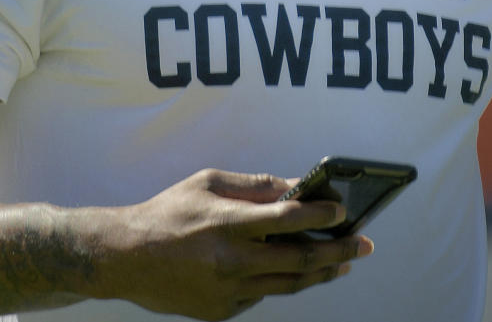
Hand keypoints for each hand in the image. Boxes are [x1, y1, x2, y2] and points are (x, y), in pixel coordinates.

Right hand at [91, 169, 372, 320]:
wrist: (126, 257)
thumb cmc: (169, 212)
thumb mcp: (209, 182)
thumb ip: (255, 186)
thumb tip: (296, 187)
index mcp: (227, 223)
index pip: (287, 219)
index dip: (321, 215)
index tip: (344, 211)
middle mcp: (231, 261)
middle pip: (299, 259)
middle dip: (338, 250)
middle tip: (364, 244)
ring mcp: (227, 291)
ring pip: (289, 285)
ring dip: (321, 272)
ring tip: (343, 262)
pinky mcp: (222, 311)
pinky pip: (263, 295)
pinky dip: (281, 281)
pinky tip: (294, 269)